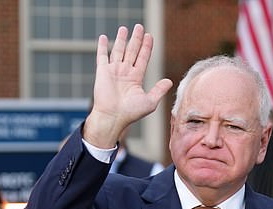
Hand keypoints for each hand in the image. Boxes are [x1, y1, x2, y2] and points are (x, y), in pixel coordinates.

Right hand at [84, 24, 172, 147]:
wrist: (113, 117)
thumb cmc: (131, 113)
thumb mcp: (149, 101)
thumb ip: (159, 90)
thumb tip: (170, 81)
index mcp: (136, 78)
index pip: (142, 58)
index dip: (146, 47)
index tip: (149, 36)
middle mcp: (125, 73)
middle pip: (132, 51)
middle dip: (136, 39)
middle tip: (139, 27)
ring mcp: (113, 71)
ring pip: (118, 51)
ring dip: (122, 39)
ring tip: (125, 28)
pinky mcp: (102, 72)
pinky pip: (102, 56)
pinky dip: (102, 47)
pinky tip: (104, 37)